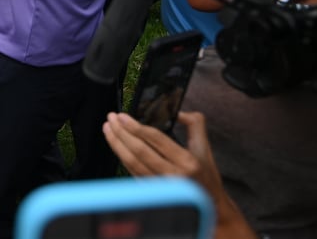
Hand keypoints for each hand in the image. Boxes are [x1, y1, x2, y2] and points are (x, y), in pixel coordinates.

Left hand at [103, 111, 254, 236]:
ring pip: (132, 163)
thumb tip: (177, 112)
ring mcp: (160, 187)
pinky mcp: (151, 193)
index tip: (122, 116)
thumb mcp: (204, 147)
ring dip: (116, 144)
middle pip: (139, 151)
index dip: (136, 127)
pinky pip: (132, 172)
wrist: (209, 205)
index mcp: (187, 162)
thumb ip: (194, 124)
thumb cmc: (205, 175)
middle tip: (111, 118)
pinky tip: (116, 146)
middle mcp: (173, 176)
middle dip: (121, 132)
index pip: (156, 140)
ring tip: (108, 129)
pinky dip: (122, 157)